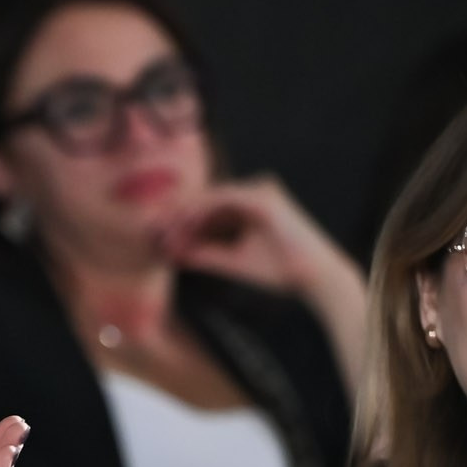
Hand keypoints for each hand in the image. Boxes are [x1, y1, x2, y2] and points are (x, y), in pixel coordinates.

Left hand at [158, 176, 338, 292]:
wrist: (312, 277)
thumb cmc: (279, 271)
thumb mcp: (233, 261)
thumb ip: (204, 254)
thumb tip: (172, 253)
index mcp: (248, 204)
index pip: (207, 208)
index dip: (181, 223)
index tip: (158, 240)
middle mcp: (253, 191)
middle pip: (205, 201)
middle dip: (178, 219)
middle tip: (154, 235)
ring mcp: (259, 189)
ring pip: (210, 199)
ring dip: (185, 217)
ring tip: (166, 236)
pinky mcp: (262, 196)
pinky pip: (222, 199)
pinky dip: (202, 213)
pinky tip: (185, 228)